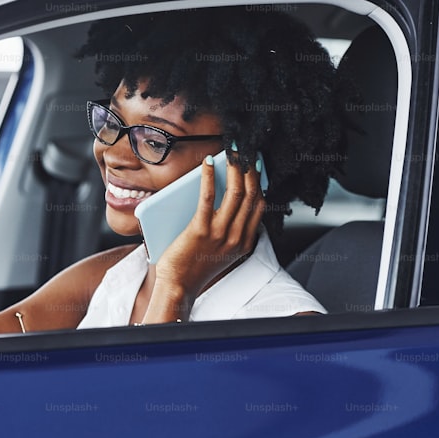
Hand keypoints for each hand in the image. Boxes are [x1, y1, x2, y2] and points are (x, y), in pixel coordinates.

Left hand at [145, 152, 264, 320]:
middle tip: (244, 150)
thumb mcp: (221, 248)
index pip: (260, 205)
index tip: (255, 163)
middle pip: (251, 194)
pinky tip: (207, 163)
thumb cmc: (193, 266)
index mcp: (245, 242)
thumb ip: (227, 228)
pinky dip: (210, 176)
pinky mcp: (200, 230)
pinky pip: (209, 196)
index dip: (259, 180)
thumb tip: (223, 195)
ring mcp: (221, 233)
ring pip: (237, 192)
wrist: (178, 287)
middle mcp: (237, 236)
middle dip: (250, 168)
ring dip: (235, 167)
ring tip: (231, 152)